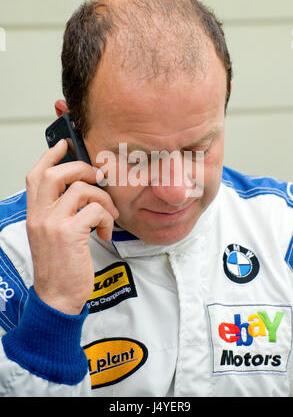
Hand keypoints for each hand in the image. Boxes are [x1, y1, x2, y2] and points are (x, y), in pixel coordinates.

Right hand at [25, 139, 118, 314]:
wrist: (57, 297)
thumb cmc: (59, 266)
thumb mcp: (51, 235)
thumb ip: (60, 212)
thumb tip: (82, 190)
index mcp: (35, 214)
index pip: (36, 175)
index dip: (50, 156)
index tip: (64, 144)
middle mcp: (40, 216)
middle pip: (56, 173)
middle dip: (82, 169)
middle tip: (97, 178)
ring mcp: (53, 224)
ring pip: (81, 189)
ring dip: (102, 199)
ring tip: (107, 215)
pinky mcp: (70, 234)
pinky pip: (95, 210)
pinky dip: (106, 218)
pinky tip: (104, 231)